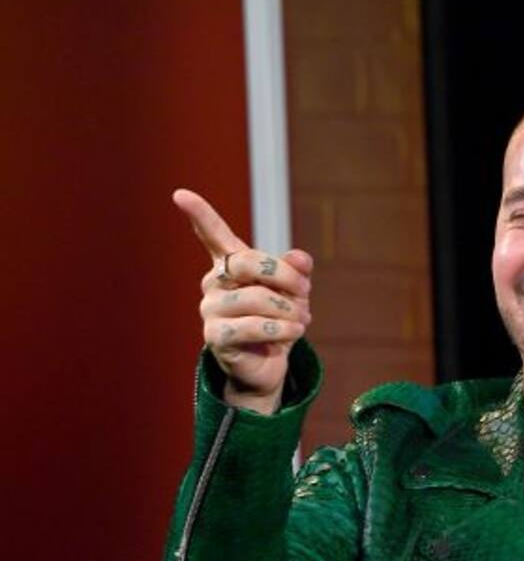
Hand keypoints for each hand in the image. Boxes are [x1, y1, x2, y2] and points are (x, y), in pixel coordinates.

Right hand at [172, 188, 313, 412]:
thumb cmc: (277, 322)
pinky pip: (252, 327)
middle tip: (305, 291)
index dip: (199, 214)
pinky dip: (281, 329)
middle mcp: (214, 283)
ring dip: (288, 309)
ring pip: (255, 298)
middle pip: (249, 263)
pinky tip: (294, 332)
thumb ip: (296, 272)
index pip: (212, 235)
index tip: (181, 194)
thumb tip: (301, 258)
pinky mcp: (215, 337)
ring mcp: (211, 310)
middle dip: (285, 276)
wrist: (267, 366)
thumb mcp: (292, 294)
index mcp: (230, 266)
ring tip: (302, 321)